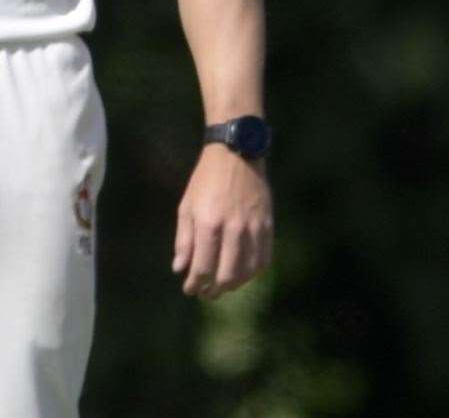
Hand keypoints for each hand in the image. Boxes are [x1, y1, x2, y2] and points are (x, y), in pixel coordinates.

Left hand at [171, 145, 272, 299]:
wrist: (236, 154)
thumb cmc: (205, 180)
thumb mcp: (187, 206)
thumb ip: (184, 239)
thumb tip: (180, 268)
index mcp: (209, 224)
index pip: (202, 268)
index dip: (194, 284)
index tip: (189, 289)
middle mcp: (233, 229)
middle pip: (227, 276)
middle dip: (214, 290)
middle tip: (205, 293)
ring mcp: (254, 229)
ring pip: (247, 272)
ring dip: (233, 285)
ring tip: (222, 286)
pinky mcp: (268, 226)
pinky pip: (263, 260)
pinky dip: (252, 273)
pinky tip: (242, 273)